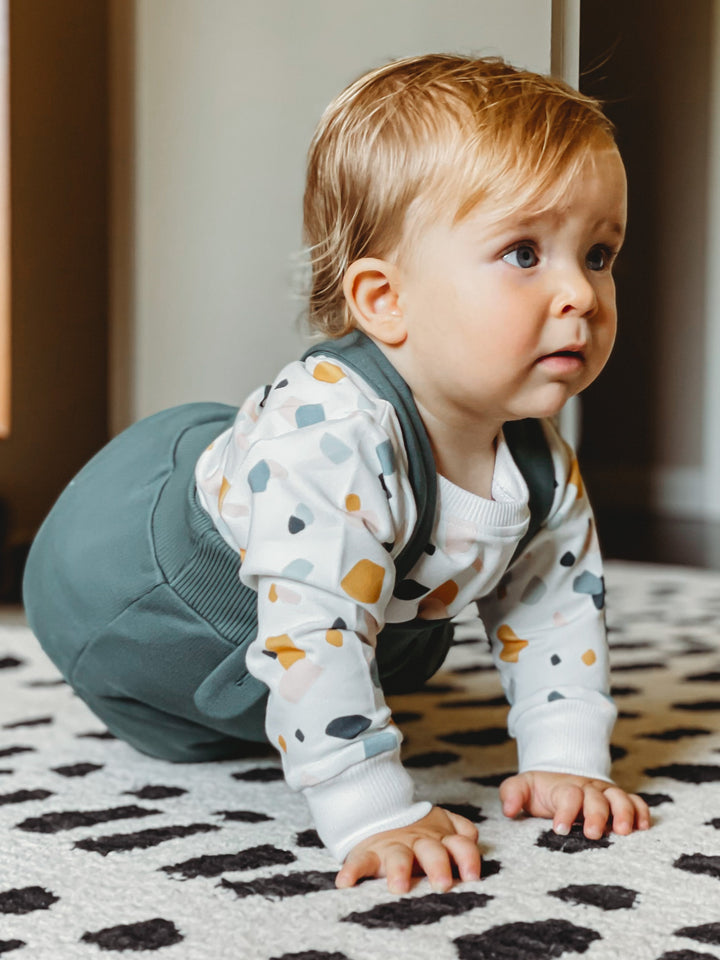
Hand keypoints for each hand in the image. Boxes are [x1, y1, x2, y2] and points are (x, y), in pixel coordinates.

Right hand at [335, 806, 480, 893]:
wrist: (378, 811)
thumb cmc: (418, 830)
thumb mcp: (442, 824)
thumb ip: (461, 831)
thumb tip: (473, 838)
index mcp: (440, 837)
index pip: (460, 845)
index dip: (467, 858)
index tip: (472, 876)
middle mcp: (418, 843)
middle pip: (432, 852)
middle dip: (437, 866)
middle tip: (442, 884)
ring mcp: (392, 847)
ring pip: (398, 858)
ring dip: (399, 870)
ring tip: (398, 886)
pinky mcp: (367, 854)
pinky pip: (358, 861)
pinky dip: (351, 871)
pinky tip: (345, 883)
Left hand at [500, 770, 650, 838]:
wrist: (560, 777)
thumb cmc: (540, 790)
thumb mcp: (522, 787)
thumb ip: (512, 794)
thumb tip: (508, 810)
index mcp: (564, 788)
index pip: (567, 795)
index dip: (565, 811)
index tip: (559, 828)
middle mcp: (588, 789)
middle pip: (596, 798)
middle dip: (596, 815)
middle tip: (592, 833)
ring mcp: (606, 794)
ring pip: (619, 798)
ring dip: (623, 813)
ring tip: (623, 831)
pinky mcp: (620, 801)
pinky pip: (636, 802)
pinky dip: (641, 812)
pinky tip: (644, 827)